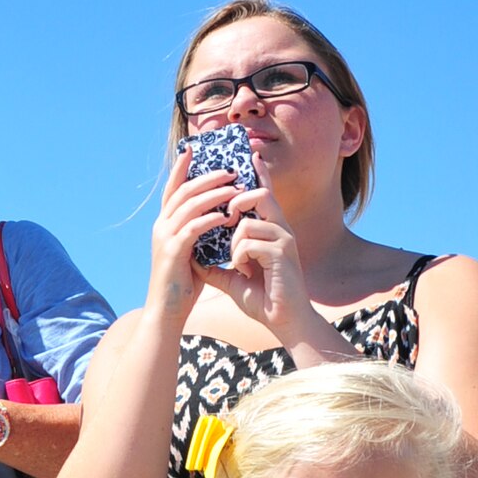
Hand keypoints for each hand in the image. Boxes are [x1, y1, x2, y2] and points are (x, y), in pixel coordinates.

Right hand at [143, 146, 256, 324]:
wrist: (167, 312)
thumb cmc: (183, 285)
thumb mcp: (193, 252)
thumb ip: (200, 233)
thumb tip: (220, 217)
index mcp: (164, 224)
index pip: (173, 188)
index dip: (181, 167)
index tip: (193, 149)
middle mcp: (161, 226)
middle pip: (184, 190)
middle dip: (208, 177)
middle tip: (231, 171)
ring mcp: (165, 238)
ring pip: (190, 205)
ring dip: (214, 194)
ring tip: (235, 189)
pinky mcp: (173, 251)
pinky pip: (193, 227)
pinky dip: (210, 218)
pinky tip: (226, 216)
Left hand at [196, 172, 319, 345]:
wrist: (283, 321)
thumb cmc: (262, 300)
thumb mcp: (232, 280)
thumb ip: (216, 266)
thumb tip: (194, 258)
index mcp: (270, 230)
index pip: (263, 194)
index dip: (257, 174)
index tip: (250, 155)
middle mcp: (280, 228)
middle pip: (260, 193)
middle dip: (237, 200)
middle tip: (226, 217)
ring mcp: (283, 238)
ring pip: (249, 219)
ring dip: (234, 239)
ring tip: (236, 259)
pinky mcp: (283, 252)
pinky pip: (250, 241)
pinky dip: (239, 255)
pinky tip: (243, 271)